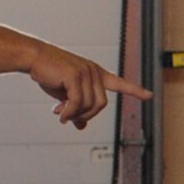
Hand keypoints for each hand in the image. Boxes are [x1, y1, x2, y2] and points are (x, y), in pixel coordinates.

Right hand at [27, 44, 149, 127]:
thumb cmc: (49, 73)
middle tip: (69, 117)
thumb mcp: (65, 94)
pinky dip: (69, 113)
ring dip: (75, 115)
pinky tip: (60, 114)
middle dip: (86, 116)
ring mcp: (86, 72)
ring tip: (61, 114)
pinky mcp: (75, 75)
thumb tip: (81, 126)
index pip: (119, 83)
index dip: (134, 90)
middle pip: (101, 105)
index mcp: (96, 73)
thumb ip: (76, 108)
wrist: (34, 57)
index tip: (149, 95)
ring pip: (89, 105)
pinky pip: (78, 103)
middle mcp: (94, 72)